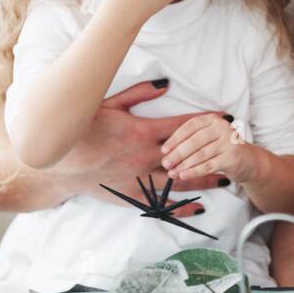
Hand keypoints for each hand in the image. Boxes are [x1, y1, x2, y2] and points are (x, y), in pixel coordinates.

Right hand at [56, 80, 223, 202]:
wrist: (58, 162)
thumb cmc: (83, 129)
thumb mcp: (109, 103)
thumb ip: (139, 93)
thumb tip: (166, 84)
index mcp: (143, 131)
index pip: (183, 125)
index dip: (207, 121)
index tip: (226, 118)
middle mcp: (146, 156)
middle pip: (189, 155)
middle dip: (213, 151)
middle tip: (235, 149)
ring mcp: (140, 178)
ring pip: (181, 181)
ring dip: (204, 179)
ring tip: (225, 178)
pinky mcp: (133, 196)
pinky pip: (162, 203)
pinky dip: (182, 207)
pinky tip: (199, 208)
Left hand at [160, 114, 258, 183]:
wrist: (249, 162)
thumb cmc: (222, 150)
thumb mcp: (207, 139)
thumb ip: (190, 141)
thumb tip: (167, 153)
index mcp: (212, 119)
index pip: (190, 126)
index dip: (175, 138)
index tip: (164, 150)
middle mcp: (222, 127)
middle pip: (194, 141)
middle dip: (178, 154)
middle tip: (165, 163)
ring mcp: (229, 141)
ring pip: (201, 155)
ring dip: (184, 165)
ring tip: (172, 173)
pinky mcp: (232, 157)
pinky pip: (209, 166)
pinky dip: (194, 172)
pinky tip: (183, 176)